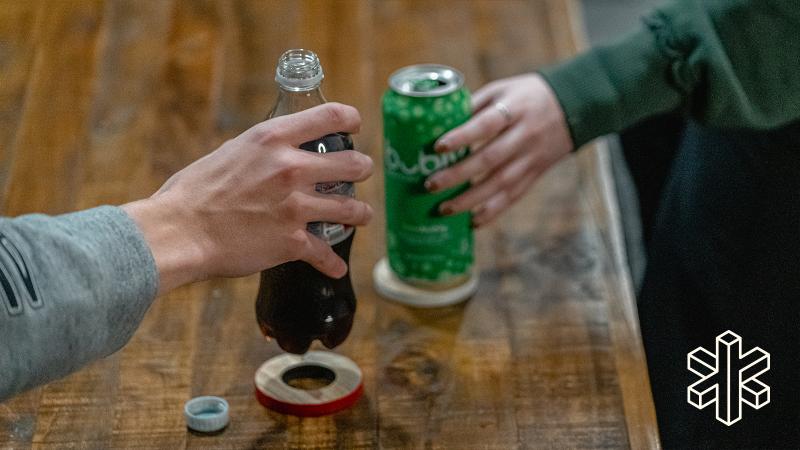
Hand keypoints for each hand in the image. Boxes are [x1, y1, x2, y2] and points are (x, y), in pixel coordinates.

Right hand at [123, 103, 373, 294]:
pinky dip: (331, 263)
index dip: (350, 120)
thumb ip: (262, 152)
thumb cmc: (194, 193)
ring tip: (361, 216)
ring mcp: (295, 206)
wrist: (180, 232)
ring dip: (360, 214)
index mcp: (273, 139)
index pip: (330, 115)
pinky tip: (335, 268)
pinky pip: (325, 253)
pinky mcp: (292, 241)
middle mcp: (291, 168)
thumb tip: (275, 155)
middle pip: (353, 164)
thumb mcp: (231, 152)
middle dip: (361, 169)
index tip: (354, 126)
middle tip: (360, 173)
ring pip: (351, 209)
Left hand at [425, 74, 572, 226]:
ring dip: (470, 200)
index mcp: (515, 109)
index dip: (462, 137)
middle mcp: (524, 136)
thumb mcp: (503, 88)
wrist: (577, 106)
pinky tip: (471, 223)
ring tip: (443, 209)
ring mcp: (531, 159)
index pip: (486, 125)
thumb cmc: (528, 95)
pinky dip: (492, 212)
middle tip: (430, 185)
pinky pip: (513, 197)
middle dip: (458, 175)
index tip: (438, 148)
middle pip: (490, 159)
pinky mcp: (535, 175)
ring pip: (500, 184)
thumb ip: (474, 105)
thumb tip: (437, 122)